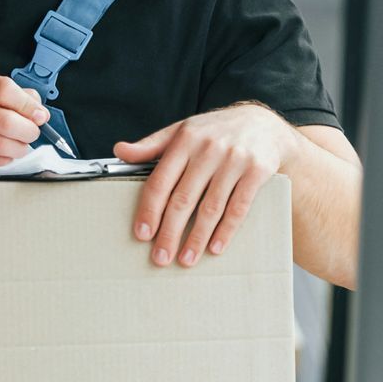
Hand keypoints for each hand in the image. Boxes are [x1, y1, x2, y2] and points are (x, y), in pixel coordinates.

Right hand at [0, 70, 48, 166]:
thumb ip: (10, 94)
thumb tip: (38, 108)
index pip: (5, 89)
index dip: (28, 105)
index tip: (40, 114)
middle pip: (7, 121)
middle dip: (29, 130)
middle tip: (32, 132)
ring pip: (2, 145)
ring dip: (20, 148)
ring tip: (19, 144)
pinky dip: (5, 159)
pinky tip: (3, 153)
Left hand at [113, 103, 297, 267]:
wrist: (263, 123)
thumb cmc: (214, 132)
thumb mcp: (182, 131)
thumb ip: (151, 145)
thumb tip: (119, 151)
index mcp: (184, 140)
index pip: (161, 180)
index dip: (149, 210)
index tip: (142, 234)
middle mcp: (208, 149)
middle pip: (183, 198)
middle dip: (170, 232)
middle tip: (160, 258)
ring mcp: (234, 160)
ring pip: (211, 207)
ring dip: (197, 237)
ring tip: (186, 259)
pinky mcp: (257, 171)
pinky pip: (238, 207)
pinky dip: (226, 230)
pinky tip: (215, 248)